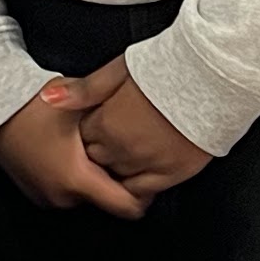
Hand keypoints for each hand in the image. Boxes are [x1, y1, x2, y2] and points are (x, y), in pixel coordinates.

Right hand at [0, 88, 144, 217]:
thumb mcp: (81, 107)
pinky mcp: (36, 193)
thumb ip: (115, 121)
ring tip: (95, 148)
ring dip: (95, 177)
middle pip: (108, 200)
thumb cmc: (32, 105)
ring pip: (88, 196)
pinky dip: (76, 177)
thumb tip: (148, 127)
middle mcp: (62, 196)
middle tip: (121, 151)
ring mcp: (47, 197)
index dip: (145, 193)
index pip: (128, 207)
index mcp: (76, 179)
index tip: (149, 175)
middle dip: (118, 179)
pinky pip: (68, 191)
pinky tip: (73, 151)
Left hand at [56, 58, 215, 201]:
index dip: (90, 128)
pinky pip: (142, 192)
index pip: (82, 136)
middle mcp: (121, 148)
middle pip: (95, 159)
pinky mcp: (170, 174)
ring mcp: (145, 163)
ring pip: (116, 177)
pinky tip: (139, 175)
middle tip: (115, 136)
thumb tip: (48, 99)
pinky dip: (135, 186)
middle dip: (99, 149)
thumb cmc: (166, 68)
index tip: (99, 122)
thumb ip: (84, 90)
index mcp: (106, 122)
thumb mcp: (118, 70)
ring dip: (117, 166)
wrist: (211, 79)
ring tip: (129, 149)